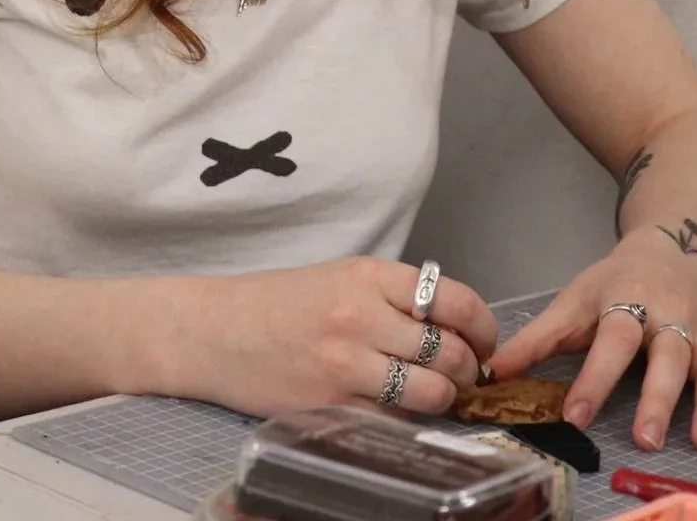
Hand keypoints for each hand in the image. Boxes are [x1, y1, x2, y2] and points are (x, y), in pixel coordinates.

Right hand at [155, 257, 498, 417]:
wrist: (213, 330)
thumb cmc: (276, 304)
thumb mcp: (338, 278)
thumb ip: (391, 296)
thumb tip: (450, 326)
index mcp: (369, 275)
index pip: (454, 299)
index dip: (483, 327)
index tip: (484, 342)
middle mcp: (362, 314)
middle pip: (451, 351)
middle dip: (468, 370)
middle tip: (462, 376)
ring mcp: (347, 362)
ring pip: (432, 392)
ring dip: (444, 400)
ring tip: (434, 397)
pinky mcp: (331, 403)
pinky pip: (394, 420)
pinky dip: (407, 421)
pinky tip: (398, 412)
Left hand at [487, 228, 696, 452]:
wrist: (671, 246)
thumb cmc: (614, 282)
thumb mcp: (575, 300)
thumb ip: (538, 339)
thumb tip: (494, 370)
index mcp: (626, 302)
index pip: (610, 341)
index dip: (594, 378)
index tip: (577, 414)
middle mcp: (668, 316)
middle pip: (665, 356)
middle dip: (657, 397)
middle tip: (646, 438)